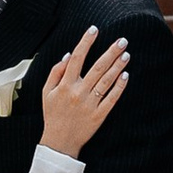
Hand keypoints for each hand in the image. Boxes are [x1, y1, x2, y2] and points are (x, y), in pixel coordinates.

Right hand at [39, 25, 128, 154]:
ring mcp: (89, 104)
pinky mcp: (99, 115)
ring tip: (126, 55)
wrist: (59, 142)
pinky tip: (126, 76)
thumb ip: (55, 72)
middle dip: (110, 52)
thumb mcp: (46, 92)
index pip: (76, 58)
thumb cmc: (53, 115)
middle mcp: (78, 93)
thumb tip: (68, 55)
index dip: (85, 42)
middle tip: (122, 40)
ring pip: (106, 81)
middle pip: (97, 67)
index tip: (94, 29)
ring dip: (117, 67)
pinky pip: (111, 99)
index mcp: (64, 85)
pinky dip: (119, 87)